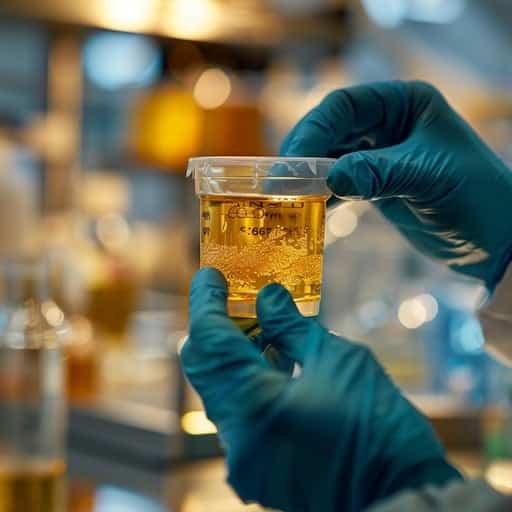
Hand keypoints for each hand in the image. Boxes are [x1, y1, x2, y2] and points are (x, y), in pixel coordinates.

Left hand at [181, 268, 460, 511]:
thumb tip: (267, 297)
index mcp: (253, 404)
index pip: (209, 341)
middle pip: (206, 367)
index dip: (205, 301)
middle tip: (238, 297)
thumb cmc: (378, 426)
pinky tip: (275, 361)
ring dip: (235, 354)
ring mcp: (243, 457)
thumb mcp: (339, 360)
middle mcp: (236, 436)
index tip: (211, 274)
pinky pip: (237, 413)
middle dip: (217, 327)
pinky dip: (248, 382)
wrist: (400, 496)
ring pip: (219, 390)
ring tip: (263, 325)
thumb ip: (291, 327)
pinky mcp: (256, 467)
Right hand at [281, 81, 511, 289]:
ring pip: (332, 158)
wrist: (495, 240)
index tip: (292, 159)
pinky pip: (340, 184)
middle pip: (332, 131)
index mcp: (405, 104)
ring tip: (287, 197)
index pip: (346, 106)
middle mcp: (389, 124)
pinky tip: (310, 209)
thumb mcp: (427, 177)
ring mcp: (380, 155)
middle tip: (279, 181)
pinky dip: (324, 195)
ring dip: (310, 177)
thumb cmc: (476, 197)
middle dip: (305, 155)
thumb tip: (330, 178)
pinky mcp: (377, 184)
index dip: (314, 129)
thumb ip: (378, 173)